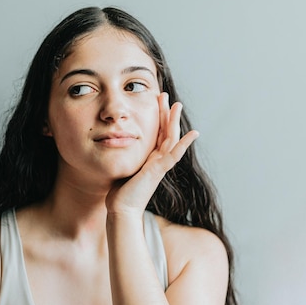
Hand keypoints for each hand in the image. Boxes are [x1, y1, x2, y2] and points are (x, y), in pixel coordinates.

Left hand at [105, 92, 198, 218]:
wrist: (121, 209)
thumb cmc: (119, 192)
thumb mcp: (121, 167)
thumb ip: (123, 156)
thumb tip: (112, 144)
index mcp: (148, 158)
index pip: (155, 133)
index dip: (157, 117)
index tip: (155, 101)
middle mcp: (156, 160)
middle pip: (165, 131)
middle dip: (165, 113)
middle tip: (165, 95)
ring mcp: (159, 165)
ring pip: (171, 139)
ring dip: (174, 121)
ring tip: (177, 105)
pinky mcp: (158, 172)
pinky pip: (173, 155)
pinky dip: (183, 144)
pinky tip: (193, 133)